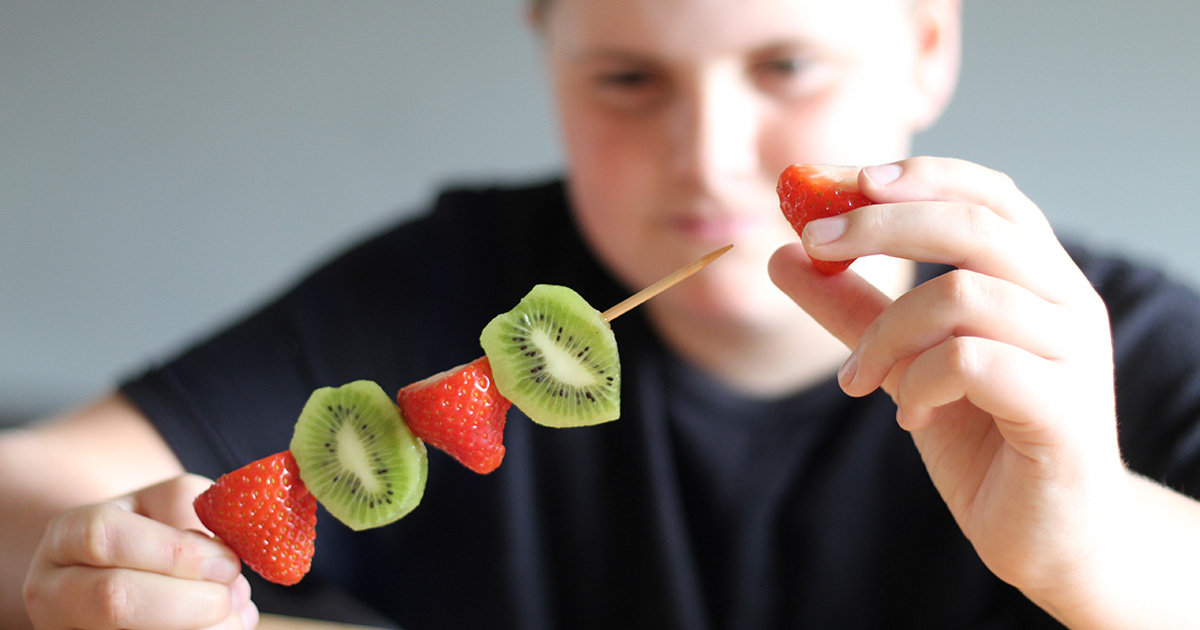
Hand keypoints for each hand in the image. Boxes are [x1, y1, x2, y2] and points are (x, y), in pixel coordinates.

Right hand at [23, 474, 258, 628]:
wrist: (126, 571)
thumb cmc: (155, 534)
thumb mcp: (169, 504)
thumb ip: (195, 512)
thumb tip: (231, 546)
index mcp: (67, 536)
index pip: (106, 538)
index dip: (176, 553)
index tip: (228, 563)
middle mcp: (53, 592)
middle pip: (115, 600)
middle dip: (191, 602)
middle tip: (236, 594)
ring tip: (237, 612)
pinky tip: (226, 628)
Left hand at [768, 157, 1129, 601]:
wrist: (1049, 534)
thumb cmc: (986, 437)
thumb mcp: (905, 360)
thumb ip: (853, 307)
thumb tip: (783, 253)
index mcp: (1038, 276)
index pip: (985, 194)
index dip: (912, 176)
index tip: (834, 181)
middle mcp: (1067, 301)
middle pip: (973, 224)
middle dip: (879, 225)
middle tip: (812, 243)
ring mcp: (1072, 354)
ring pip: (962, 295)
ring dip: (886, 333)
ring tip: (860, 378)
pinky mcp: (1062, 410)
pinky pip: (971, 362)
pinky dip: (917, 383)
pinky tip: (908, 415)